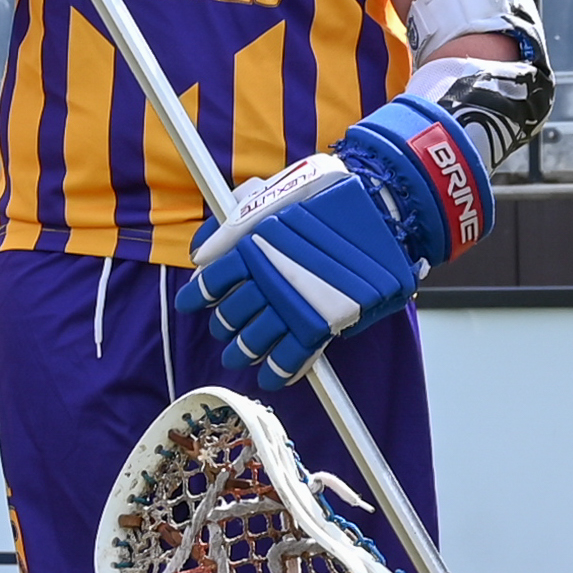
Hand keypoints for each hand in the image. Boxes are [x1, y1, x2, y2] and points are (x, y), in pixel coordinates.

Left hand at [189, 90, 500, 382]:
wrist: (382, 216)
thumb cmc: (331, 201)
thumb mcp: (279, 195)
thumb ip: (239, 218)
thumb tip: (205, 248)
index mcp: (254, 244)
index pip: (214, 279)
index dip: (198, 295)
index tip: (191, 304)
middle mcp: (268, 276)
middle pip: (230, 315)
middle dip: (224, 325)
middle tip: (226, 328)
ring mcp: (292, 304)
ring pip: (252, 341)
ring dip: (241, 352)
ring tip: (239, 356)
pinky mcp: (318, 325)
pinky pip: (287, 359)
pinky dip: (275, 372)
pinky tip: (268, 376)